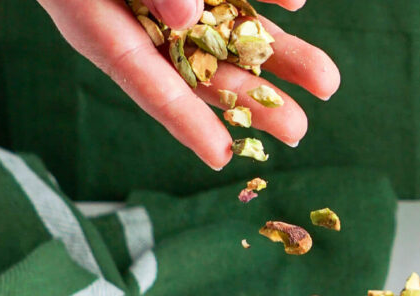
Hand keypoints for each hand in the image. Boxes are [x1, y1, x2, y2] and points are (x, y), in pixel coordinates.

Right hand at [37, 0, 339, 168]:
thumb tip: (186, 17)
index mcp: (93, 18)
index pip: (142, 78)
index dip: (183, 120)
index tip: (222, 157)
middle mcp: (135, 11)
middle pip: (199, 63)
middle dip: (251, 96)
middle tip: (298, 131)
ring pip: (227, 25)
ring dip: (276, 52)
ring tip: (326, 82)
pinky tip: (296, 3)